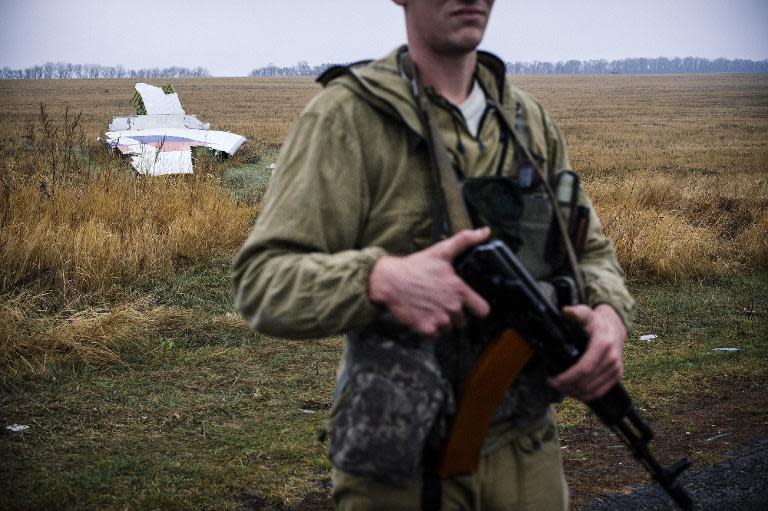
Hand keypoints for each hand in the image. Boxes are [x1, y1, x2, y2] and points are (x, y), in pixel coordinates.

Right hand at [368, 228, 490, 336]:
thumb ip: (465, 241)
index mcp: (459, 290)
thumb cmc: (415, 266)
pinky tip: (424, 315)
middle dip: (455, 314)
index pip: (482, 310)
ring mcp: (439, 320)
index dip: (478, 308)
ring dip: (443, 322)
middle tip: (442, 302)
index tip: (472, 306)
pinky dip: (430, 329)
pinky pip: (435, 335)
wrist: (389, 281)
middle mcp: (452, 307)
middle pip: (463, 321)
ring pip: (449, 328)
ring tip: (432, 308)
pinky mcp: (426, 329)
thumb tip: (485, 232)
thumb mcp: (441, 251)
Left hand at [547, 304, 626, 401]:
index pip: (583, 369)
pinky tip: (574, 393)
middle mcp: (611, 358)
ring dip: (575, 393)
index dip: (566, 378)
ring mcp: (616, 368)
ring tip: (560, 388)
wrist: (614, 326)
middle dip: (567, 386)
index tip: (552, 380)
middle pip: (586, 382)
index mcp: (602, 344)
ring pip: (593, 390)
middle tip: (552, 384)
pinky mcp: (617, 374)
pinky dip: (587, 396)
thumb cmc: (595, 321)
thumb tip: (566, 311)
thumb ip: (576, 312)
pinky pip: (601, 391)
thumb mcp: (585, 313)